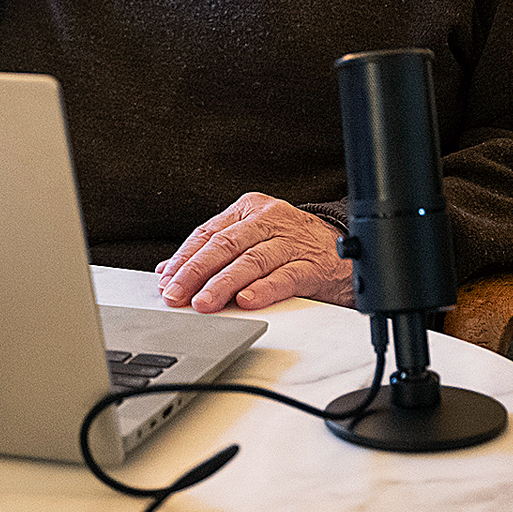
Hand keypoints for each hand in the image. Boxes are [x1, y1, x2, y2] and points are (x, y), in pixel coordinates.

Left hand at [155, 192, 354, 312]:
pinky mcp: (313, 264)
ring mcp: (293, 241)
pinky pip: (284, 277)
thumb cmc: (292, 246)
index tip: (168, 280)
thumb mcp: (252, 239)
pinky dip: (263, 289)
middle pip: (226, 245)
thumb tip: (171, 270)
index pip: (209, 232)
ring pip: (251, 261)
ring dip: (224, 284)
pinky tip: (246, 301)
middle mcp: (271, 220)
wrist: (344, 253)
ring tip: (204, 302)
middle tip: (178, 294)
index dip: (185, 258)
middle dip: (197, 272)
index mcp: (250, 209)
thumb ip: (213, 251)